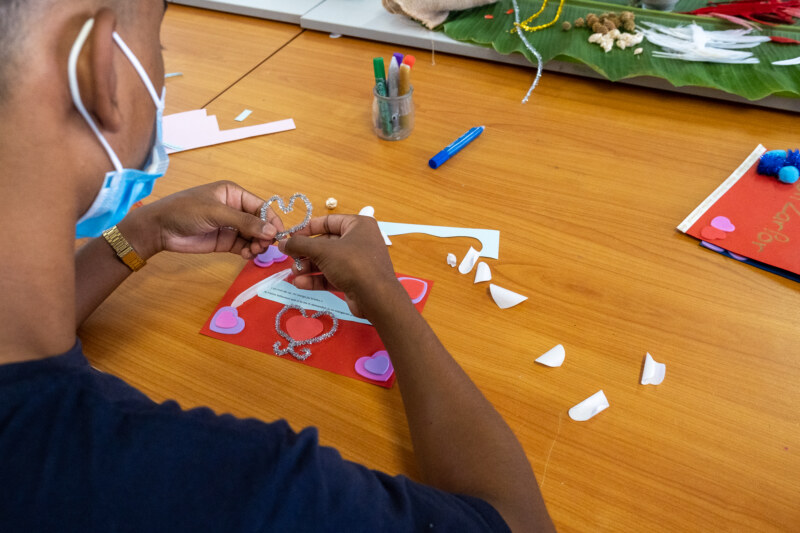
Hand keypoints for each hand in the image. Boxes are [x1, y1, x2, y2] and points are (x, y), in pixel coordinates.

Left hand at [120, 181, 283, 259]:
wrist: (160, 229)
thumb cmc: (185, 211)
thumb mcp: (216, 212)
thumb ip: (245, 222)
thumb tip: (271, 232)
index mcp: (234, 194)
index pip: (261, 206)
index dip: (271, 220)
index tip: (277, 235)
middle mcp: (235, 209)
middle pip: (260, 223)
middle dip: (265, 234)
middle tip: (263, 246)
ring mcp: (231, 226)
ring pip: (254, 236)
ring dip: (258, 244)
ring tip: (253, 251)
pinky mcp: (225, 241)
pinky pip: (244, 246)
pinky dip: (249, 251)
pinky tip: (246, 255)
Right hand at [278, 215, 400, 317]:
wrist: (376, 297)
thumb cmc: (352, 264)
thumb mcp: (323, 251)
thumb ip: (300, 245)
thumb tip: (281, 243)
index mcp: (358, 225)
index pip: (328, 221)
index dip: (307, 228)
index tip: (290, 237)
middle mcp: (359, 241)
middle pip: (325, 243)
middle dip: (306, 253)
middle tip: (289, 259)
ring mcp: (357, 262)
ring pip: (327, 261)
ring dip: (308, 267)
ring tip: (293, 273)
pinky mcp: (354, 280)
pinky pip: (332, 275)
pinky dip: (316, 279)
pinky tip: (300, 284)